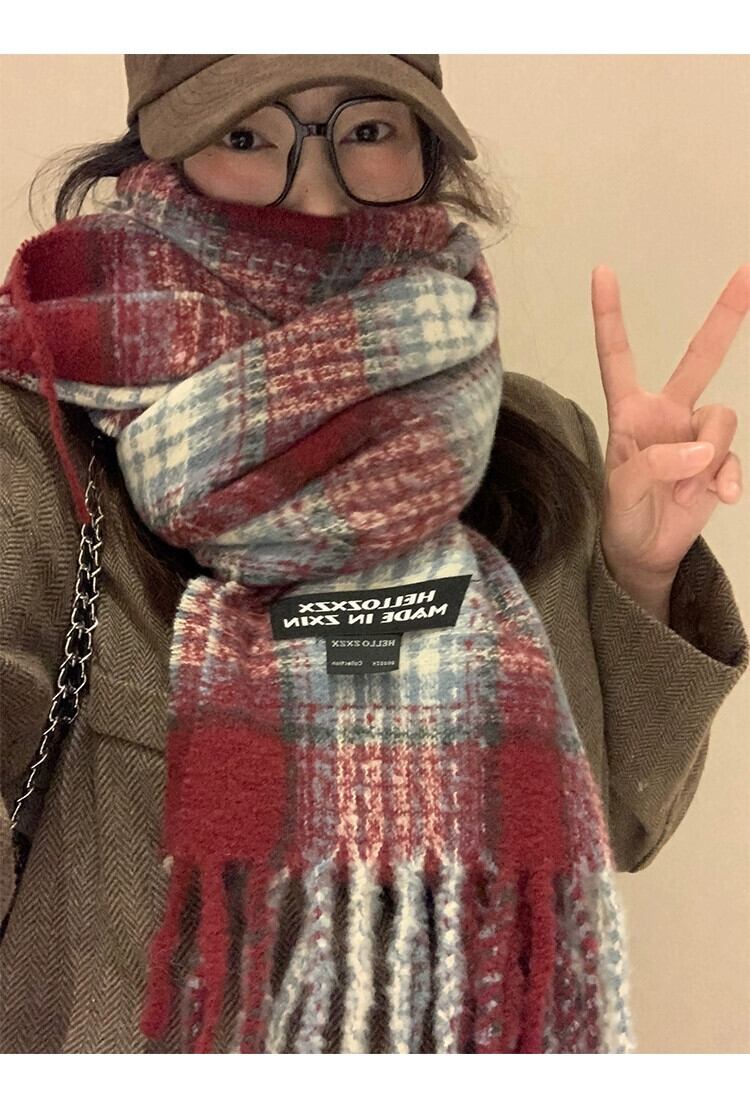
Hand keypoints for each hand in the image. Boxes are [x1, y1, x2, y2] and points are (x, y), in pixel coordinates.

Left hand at [590, 263, 747, 585]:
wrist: (645, 554)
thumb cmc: (621, 518)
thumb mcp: (621, 493)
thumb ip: (653, 466)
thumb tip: (699, 451)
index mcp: (630, 413)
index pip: (617, 357)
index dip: (610, 316)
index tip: (602, 271)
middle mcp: (667, 414)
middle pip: (698, 359)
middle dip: (724, 318)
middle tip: (745, 274)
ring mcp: (696, 436)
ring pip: (723, 419)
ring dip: (710, 456)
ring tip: (688, 491)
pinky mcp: (718, 462)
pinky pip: (734, 458)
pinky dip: (729, 479)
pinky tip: (722, 499)